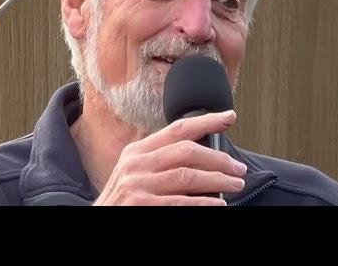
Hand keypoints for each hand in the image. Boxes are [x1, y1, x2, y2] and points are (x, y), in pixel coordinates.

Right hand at [94, 110, 245, 205]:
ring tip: (235, 184)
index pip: (177, 129)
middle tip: (238, 168)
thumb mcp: (135, 172)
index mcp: (137, 151)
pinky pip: (181, 201)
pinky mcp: (142, 205)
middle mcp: (137, 164)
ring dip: (218, 180)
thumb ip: (160, 159)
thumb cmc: (123, 200)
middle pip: (187, 151)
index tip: (229, 116)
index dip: (206, 121)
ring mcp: (138, 185)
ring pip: (188, 175)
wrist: (99, 220)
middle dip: (219, 158)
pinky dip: (204, 202)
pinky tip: (219, 204)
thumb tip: (202, 154)